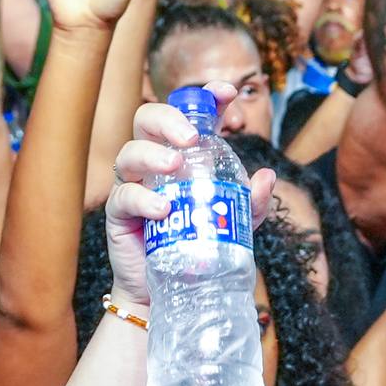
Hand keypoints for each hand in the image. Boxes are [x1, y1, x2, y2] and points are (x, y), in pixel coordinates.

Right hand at [102, 92, 278, 307]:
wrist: (165, 292)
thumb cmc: (195, 246)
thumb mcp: (232, 224)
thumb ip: (250, 202)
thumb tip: (266, 177)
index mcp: (180, 154)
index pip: (188, 115)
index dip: (204, 97)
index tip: (226, 92)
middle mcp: (152, 162)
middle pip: (146, 119)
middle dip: (169, 119)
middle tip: (191, 137)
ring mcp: (133, 185)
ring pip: (129, 151)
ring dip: (152, 153)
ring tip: (175, 165)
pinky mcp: (118, 213)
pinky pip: (124, 196)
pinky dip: (142, 198)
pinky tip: (162, 208)